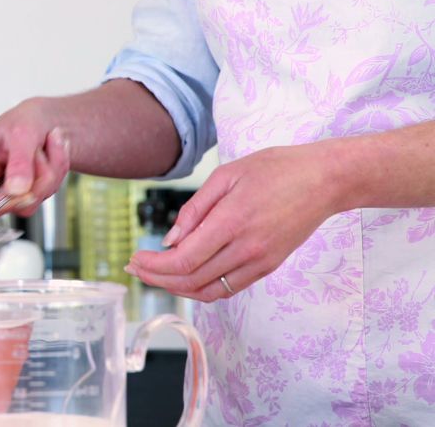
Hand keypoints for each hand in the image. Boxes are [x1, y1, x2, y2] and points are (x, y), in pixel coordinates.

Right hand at [0, 97, 69, 220]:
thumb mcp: (21, 133)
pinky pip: (48, 191)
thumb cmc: (23, 121)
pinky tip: (52, 151)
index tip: (14, 192)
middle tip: (38, 152)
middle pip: (10, 204)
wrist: (46, 120)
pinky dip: (57, 168)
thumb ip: (18, 163)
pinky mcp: (28, 194)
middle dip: (33, 178)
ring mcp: (11, 192)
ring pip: (34, 198)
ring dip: (49, 169)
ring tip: (45, 145)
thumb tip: (14, 190)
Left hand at [127, 144, 340, 301]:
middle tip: (136, 267)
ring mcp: (259, 262)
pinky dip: (201, 288)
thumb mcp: (227, 175)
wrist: (325, 180)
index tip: (135, 258)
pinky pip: (227, 288)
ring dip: (176, 287)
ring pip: (208, 291)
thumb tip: (170, 240)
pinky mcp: (268, 267)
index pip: (182, 260)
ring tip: (155, 274)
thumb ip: (194, 210)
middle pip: (190, 279)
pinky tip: (185, 276)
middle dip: (156, 278)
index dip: (153, 266)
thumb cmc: (276, 169)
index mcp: (231, 223)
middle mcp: (245, 249)